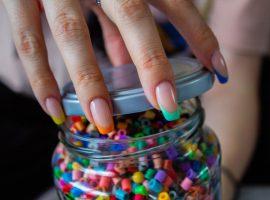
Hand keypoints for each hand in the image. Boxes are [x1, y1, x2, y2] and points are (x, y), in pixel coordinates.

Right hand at [3, 0, 227, 133]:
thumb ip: (122, 22)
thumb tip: (127, 61)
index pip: (173, 1)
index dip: (198, 35)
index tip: (219, 70)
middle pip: (131, 16)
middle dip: (151, 63)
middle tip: (167, 104)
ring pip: (72, 33)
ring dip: (90, 81)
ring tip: (105, 121)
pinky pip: (27, 41)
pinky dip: (39, 77)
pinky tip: (54, 109)